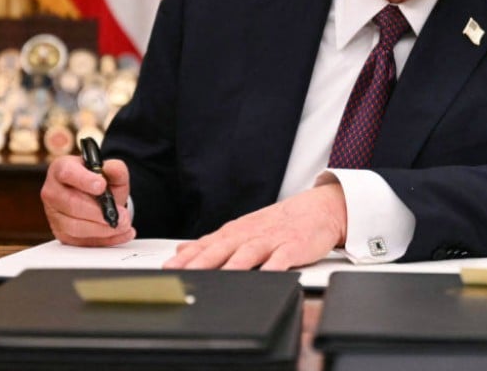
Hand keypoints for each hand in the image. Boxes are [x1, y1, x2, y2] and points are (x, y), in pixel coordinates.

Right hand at [41, 154, 134, 245]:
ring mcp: (54, 214)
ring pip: (74, 226)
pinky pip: (80, 241)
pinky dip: (104, 240)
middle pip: (71, 204)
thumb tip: (111, 169)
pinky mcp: (61, 233)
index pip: (67, 173)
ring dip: (102, 229)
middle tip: (121, 215)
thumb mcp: (111, 172)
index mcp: (61, 169)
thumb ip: (115, 169)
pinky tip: (120, 234)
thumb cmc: (100, 181)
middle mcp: (53, 191)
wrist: (97, 197)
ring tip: (123, 225)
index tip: (102, 186)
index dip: (84, 180)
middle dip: (99, 212)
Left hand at [163, 183, 346, 270]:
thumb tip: (181, 251)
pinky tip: (265, 276)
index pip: (205, 245)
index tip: (167, 271)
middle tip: (182, 275)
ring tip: (219, 279)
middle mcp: (250, 235)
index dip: (186, 259)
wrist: (319, 208)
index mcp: (235, 232)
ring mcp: (272, 240)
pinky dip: (273, 268)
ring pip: (248, 253)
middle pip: (222, 249)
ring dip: (232, 266)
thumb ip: (213, 242)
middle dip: (200, 263)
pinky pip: (282, 258)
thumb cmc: (280, 223)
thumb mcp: (243, 229)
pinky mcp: (293, 246)